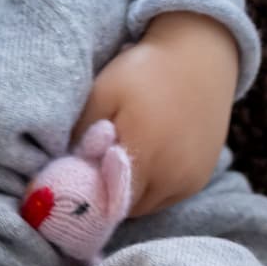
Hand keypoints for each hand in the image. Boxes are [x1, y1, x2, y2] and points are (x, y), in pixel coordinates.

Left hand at [78, 11, 238, 218]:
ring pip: (146, 206)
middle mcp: (172, 176)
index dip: (85, 195)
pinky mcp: (201, 178)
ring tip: (119, 158)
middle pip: (124, 209)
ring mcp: (190, 181)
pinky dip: (150, 187)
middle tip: (92, 165)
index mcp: (144, 155)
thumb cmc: (145, 70)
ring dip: (128, 193)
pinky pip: (166, 197)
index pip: (105, 203)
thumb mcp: (102, 93)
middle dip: (104, 194)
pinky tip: (143, 158)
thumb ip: (82, 136)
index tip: (71, 179)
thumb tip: (66, 168)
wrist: (200, 56)